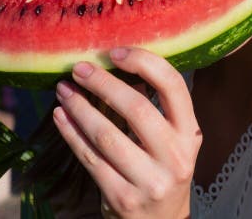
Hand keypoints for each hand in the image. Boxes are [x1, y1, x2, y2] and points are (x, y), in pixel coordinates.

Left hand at [53, 47, 201, 217]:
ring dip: (80, 108)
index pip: (172, 86)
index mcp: (189, 133)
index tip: (115, 52)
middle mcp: (175, 157)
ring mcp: (150, 181)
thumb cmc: (162, 168)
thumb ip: (156, 107)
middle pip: (136, 109)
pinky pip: (90, 159)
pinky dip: (71, 134)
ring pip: (107, 135)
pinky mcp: (123, 199)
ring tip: (63, 90)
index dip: (143, 63)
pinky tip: (61, 117)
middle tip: (79, 69)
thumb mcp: (172, 139)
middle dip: (102, 83)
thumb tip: (119, 63)